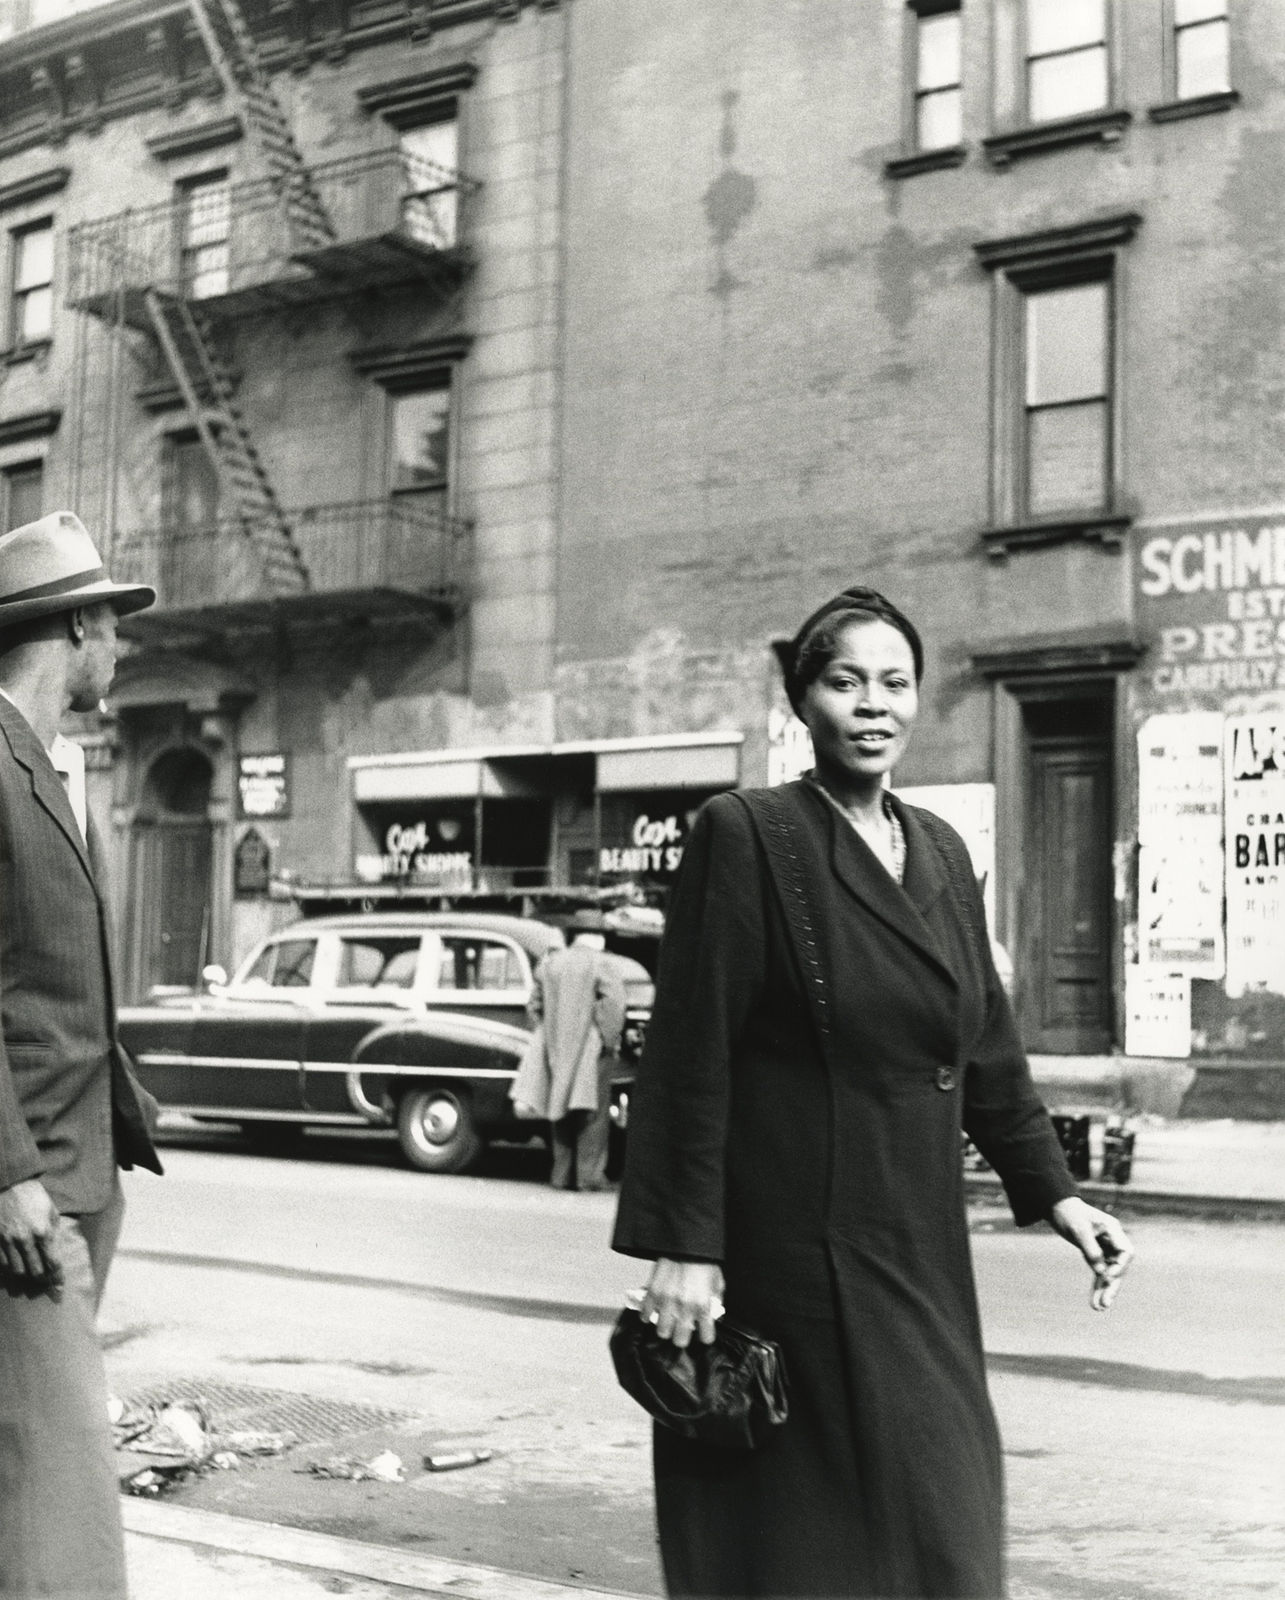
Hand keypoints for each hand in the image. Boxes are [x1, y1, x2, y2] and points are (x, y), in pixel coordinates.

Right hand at [0, 1178, 62, 1300]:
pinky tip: (15, 1271)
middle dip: (42, 1282)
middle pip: (35, 1271)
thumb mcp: (51, 1210)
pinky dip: (9, 1270)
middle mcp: (26, 1240)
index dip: (57, 1277)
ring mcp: (8, 1241)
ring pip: (17, 1271)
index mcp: (43, 1231)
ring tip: (31, 1281)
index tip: (60, 1286)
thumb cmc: (33, 1195)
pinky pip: (3, 1263)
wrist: (8, 1184)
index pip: (52, 1262)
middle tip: (46, 1286)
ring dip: (25, 1278)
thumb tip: (57, 1250)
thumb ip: (54, 1230)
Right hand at [641, 1258, 724, 1348]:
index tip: (703, 1331)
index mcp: (703, 1306)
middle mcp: (685, 1308)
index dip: (705, 1334)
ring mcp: (667, 1302)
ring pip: (661, 1331)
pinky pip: (646, 1314)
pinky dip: (648, 1315)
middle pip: (680, 1340)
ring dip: (665, 1327)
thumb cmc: (703, 1261)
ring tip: (667, 1320)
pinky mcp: (653, 1293)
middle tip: (681, 1328)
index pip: (705, 1337)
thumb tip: (714, 1311)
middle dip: (681, 1336)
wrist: (686, 1242)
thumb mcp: (718, 1281)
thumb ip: (716, 1299)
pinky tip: (653, 1311)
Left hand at [1049, 1196, 1132, 1310]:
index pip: (1126, 1252)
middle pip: (1119, 1266)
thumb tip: (1101, 1272)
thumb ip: (1091, 1249)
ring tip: (1100, 1308)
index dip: (1120, 1266)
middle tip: (1106, 1303)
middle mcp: (1112, 1240)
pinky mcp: (1094, 1254)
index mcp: (1113, 1229)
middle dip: (1113, 1285)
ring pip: (1109, 1273)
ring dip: (1104, 1289)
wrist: (1057, 1206)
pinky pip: (1098, 1273)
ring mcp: (1104, 1248)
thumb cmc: (1069, 1213)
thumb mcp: (1079, 1230)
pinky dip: (1096, 1286)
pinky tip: (1094, 1302)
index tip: (1108, 1276)